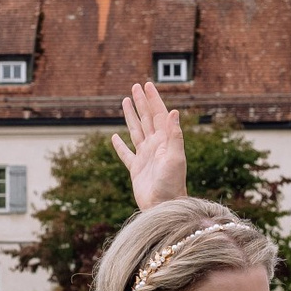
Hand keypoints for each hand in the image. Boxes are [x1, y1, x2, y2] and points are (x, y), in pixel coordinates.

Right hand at [112, 80, 187, 211]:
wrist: (164, 206)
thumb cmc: (172, 184)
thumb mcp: (175, 158)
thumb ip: (174, 135)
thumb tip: (174, 111)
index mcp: (165, 141)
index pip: (159, 114)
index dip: (153, 99)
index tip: (147, 84)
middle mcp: (155, 146)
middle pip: (147, 118)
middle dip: (141, 102)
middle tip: (135, 86)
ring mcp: (145, 156)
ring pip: (136, 131)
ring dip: (131, 116)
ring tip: (125, 102)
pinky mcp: (136, 169)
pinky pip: (126, 154)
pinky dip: (119, 145)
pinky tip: (114, 137)